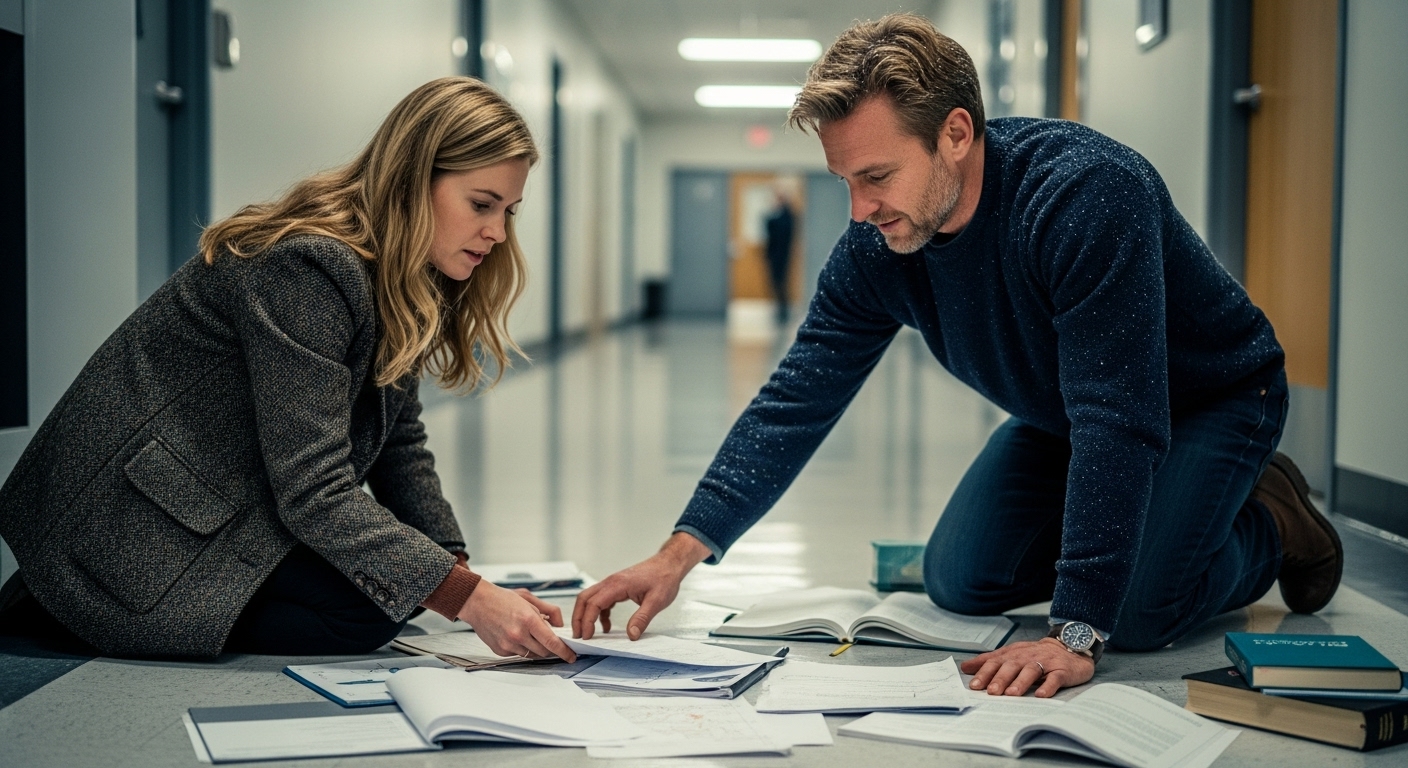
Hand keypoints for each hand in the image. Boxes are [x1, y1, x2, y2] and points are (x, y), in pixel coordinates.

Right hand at [457, 581, 576, 661]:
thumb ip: (550, 610)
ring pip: (532, 654)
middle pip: (544, 651)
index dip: (564, 651)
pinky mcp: (500, 651)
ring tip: (527, 632)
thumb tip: (560, 624)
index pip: (552, 642)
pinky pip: (518, 654)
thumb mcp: (529, 598)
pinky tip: (515, 635)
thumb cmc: (501, 598)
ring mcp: (508, 644)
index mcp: (528, 619)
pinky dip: (522, 647)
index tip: (571, 656)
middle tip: (549, 638)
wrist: (476, 602)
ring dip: (535, 647)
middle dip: (550, 647)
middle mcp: (518, 634)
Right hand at [572, 532, 710, 639]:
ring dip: (585, 615)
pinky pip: (601, 600)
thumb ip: (642, 619)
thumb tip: (631, 636)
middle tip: (578, 636)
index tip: (587, 637)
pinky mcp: (617, 587)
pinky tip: (606, 626)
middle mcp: (611, 582)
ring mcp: (612, 583)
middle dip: (578, 618)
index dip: (587, 621)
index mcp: (618, 584)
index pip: (593, 603)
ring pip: (590, 598)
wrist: (669, 564)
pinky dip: (599, 613)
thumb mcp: (656, 601)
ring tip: (587, 634)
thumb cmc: (664, 578)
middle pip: (584, 598)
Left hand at [960, 637, 1094, 697]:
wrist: (1069, 647)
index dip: (985, 672)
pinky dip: (1048, 687)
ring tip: (1011, 694)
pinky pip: (1054, 678)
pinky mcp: (1062, 671)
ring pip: (1031, 671)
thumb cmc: (1036, 654)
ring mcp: (1045, 663)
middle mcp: (1027, 657)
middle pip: (1011, 666)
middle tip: (991, 691)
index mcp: (1013, 654)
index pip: (996, 661)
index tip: (975, 685)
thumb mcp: (1011, 654)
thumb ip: (989, 661)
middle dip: (1000, 678)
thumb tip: (965, 667)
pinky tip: (1041, 695)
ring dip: (1020, 682)